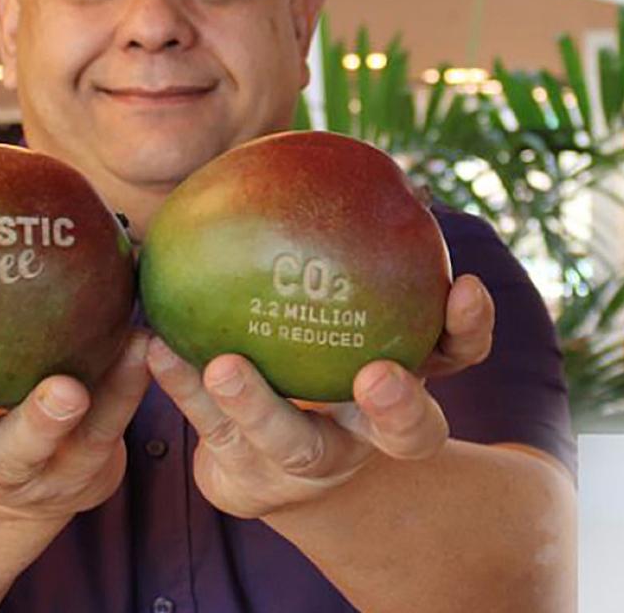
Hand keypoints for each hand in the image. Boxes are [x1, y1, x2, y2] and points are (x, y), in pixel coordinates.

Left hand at [146, 274, 494, 518]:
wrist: (267, 460)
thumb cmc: (312, 353)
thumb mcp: (336, 301)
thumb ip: (339, 243)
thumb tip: (324, 145)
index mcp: (404, 384)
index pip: (456, 354)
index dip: (468, 327)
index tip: (463, 287)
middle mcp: (367, 433)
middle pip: (407, 432)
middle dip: (399, 408)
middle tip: (376, 376)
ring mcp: (308, 463)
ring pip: (294, 443)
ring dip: (261, 404)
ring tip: (226, 365)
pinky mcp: (247, 476)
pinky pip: (212, 428)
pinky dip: (184, 388)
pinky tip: (155, 347)